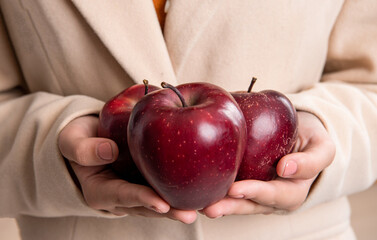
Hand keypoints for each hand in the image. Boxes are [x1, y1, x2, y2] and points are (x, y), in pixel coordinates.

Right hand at [58, 115, 196, 223]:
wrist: (89, 138)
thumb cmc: (79, 139)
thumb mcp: (71, 141)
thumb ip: (83, 149)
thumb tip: (110, 151)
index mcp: (101, 191)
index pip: (123, 196)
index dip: (142, 200)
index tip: (161, 204)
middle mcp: (121, 196)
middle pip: (146, 206)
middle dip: (169, 211)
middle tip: (191, 214)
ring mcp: (136, 190)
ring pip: (160, 200)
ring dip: (181, 204)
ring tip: (205, 206)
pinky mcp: (147, 180)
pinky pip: (164, 186)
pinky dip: (182, 188)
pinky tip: (203, 186)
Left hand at [201, 111, 334, 217]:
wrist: (299, 132)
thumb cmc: (311, 139)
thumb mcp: (323, 147)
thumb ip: (312, 159)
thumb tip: (284, 168)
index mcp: (293, 192)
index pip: (276, 195)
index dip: (257, 192)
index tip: (240, 188)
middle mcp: (273, 198)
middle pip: (252, 205)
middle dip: (233, 206)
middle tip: (214, 204)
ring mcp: (256, 193)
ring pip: (238, 202)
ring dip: (221, 204)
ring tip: (203, 205)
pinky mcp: (243, 184)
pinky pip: (230, 191)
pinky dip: (216, 192)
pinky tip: (199, 191)